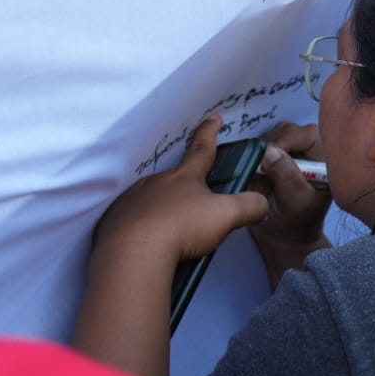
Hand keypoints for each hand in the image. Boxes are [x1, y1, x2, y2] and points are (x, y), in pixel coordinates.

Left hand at [92, 116, 268, 263]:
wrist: (132, 256)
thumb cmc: (180, 228)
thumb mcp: (228, 216)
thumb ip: (251, 206)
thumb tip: (261, 204)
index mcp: (184, 177)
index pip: (202, 149)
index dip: (210, 133)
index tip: (215, 119)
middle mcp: (155, 183)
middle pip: (176, 179)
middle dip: (187, 188)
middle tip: (196, 207)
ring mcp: (131, 201)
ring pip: (151, 199)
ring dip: (162, 210)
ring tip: (172, 233)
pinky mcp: (113, 223)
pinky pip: (130, 221)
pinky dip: (141, 228)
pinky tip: (150, 245)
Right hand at [250, 122, 330, 248]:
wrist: (285, 233)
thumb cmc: (296, 220)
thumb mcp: (294, 202)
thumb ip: (287, 177)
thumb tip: (271, 151)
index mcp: (325, 159)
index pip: (308, 135)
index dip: (286, 141)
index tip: (267, 156)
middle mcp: (311, 149)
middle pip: (289, 130)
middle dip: (271, 144)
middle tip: (258, 165)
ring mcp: (294, 149)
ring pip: (274, 133)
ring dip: (262, 148)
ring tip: (257, 170)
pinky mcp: (278, 152)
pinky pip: (264, 142)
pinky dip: (256, 151)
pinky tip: (255, 169)